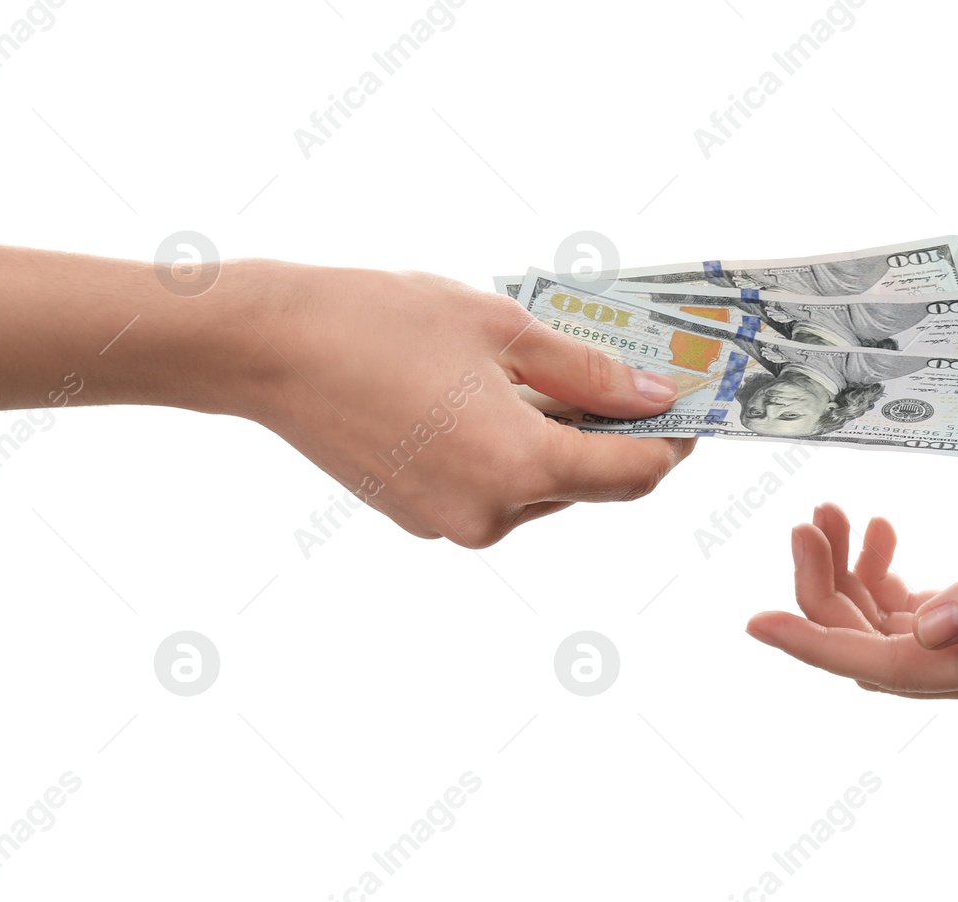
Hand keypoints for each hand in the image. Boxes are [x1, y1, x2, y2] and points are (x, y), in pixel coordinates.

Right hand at [233, 261, 695, 545]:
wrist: (265, 346)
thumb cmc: (380, 321)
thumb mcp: (503, 330)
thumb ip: (591, 372)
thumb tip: (656, 396)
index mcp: (519, 469)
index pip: (635, 476)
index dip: (673, 442)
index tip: (691, 407)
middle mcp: (490, 516)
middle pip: (591, 486)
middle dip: (617, 434)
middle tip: (633, 374)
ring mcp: (450, 524)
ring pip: (543, 490)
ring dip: (563, 441)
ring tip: (554, 373)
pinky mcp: (419, 517)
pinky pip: (495, 490)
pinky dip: (513, 450)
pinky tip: (499, 395)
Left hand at [746, 501, 957, 707]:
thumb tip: (920, 624)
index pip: (885, 665)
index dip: (815, 644)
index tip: (757, 621)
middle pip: (874, 649)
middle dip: (826, 590)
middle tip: (809, 518)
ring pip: (889, 632)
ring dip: (853, 579)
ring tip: (839, 513)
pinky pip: (919, 618)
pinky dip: (889, 578)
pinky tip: (885, 535)